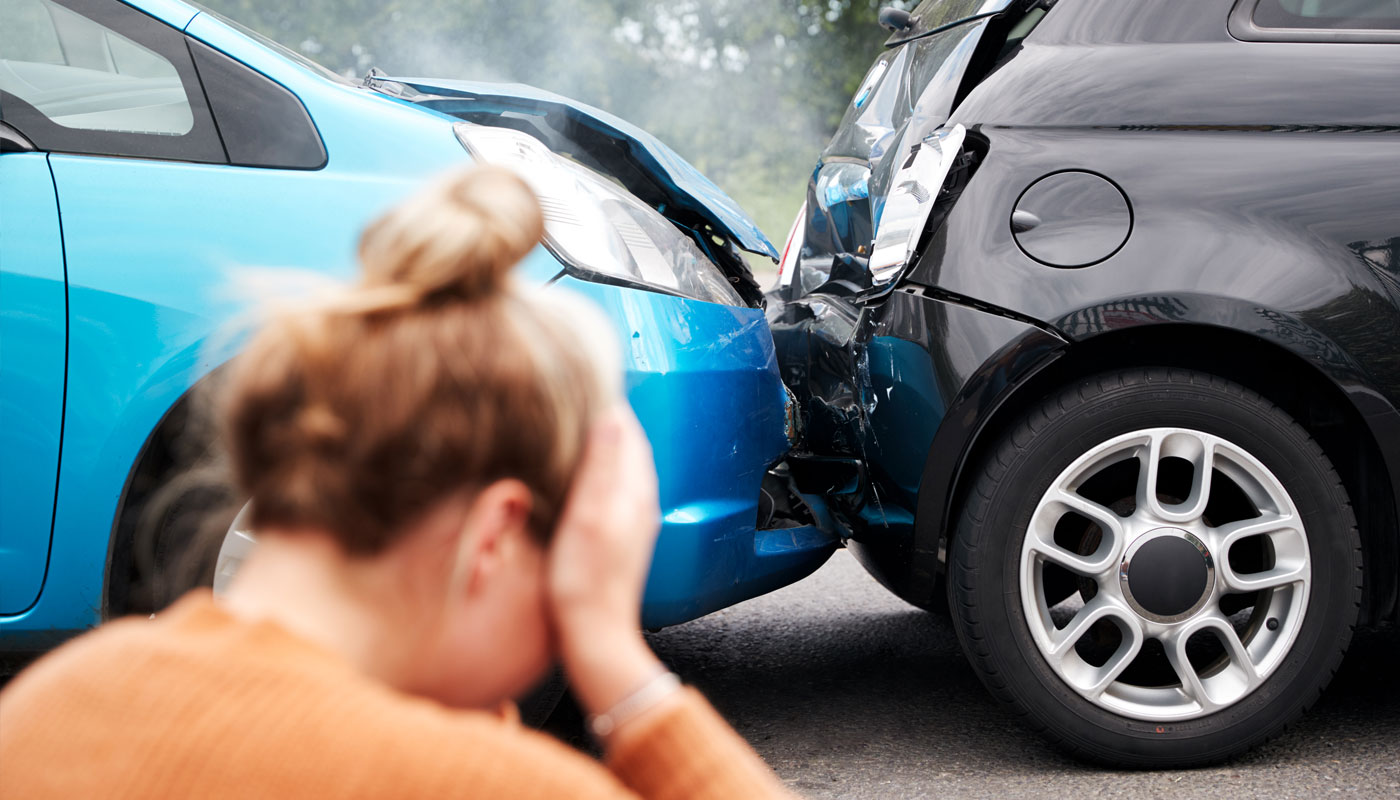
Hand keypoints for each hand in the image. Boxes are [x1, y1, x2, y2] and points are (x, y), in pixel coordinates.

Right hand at [546, 406, 665, 718]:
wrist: (592, 636)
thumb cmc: (586, 582)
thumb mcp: (589, 513)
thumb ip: (603, 464)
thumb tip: (611, 413)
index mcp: (635, 490)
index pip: (627, 427)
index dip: (605, 399)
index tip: (581, 375)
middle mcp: (639, 500)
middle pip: (623, 443)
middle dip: (599, 416)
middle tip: (568, 392)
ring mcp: (628, 519)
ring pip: (616, 464)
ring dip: (595, 443)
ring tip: (565, 424)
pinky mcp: (613, 534)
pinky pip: (606, 487)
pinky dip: (590, 469)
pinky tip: (567, 473)